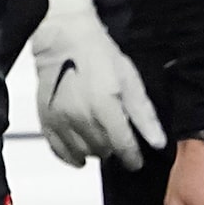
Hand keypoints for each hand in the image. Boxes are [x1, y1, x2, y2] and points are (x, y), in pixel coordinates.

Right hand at [27, 13, 163, 169]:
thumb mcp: (130, 81)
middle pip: (103, 151)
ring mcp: (61, 121)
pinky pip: (58, 150)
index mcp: (105, 108)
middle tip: (117, 141)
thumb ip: (143, 115)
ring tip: (100, 142)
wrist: (65, 42)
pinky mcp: (46, 120)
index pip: (123, 146)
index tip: (136, 162)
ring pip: (82, 152)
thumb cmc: (100, 56)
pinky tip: (79, 156)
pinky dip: (70, 157)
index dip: (132, 158)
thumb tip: (157, 142)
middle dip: (113, 149)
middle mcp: (81, 119)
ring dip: (94, 152)